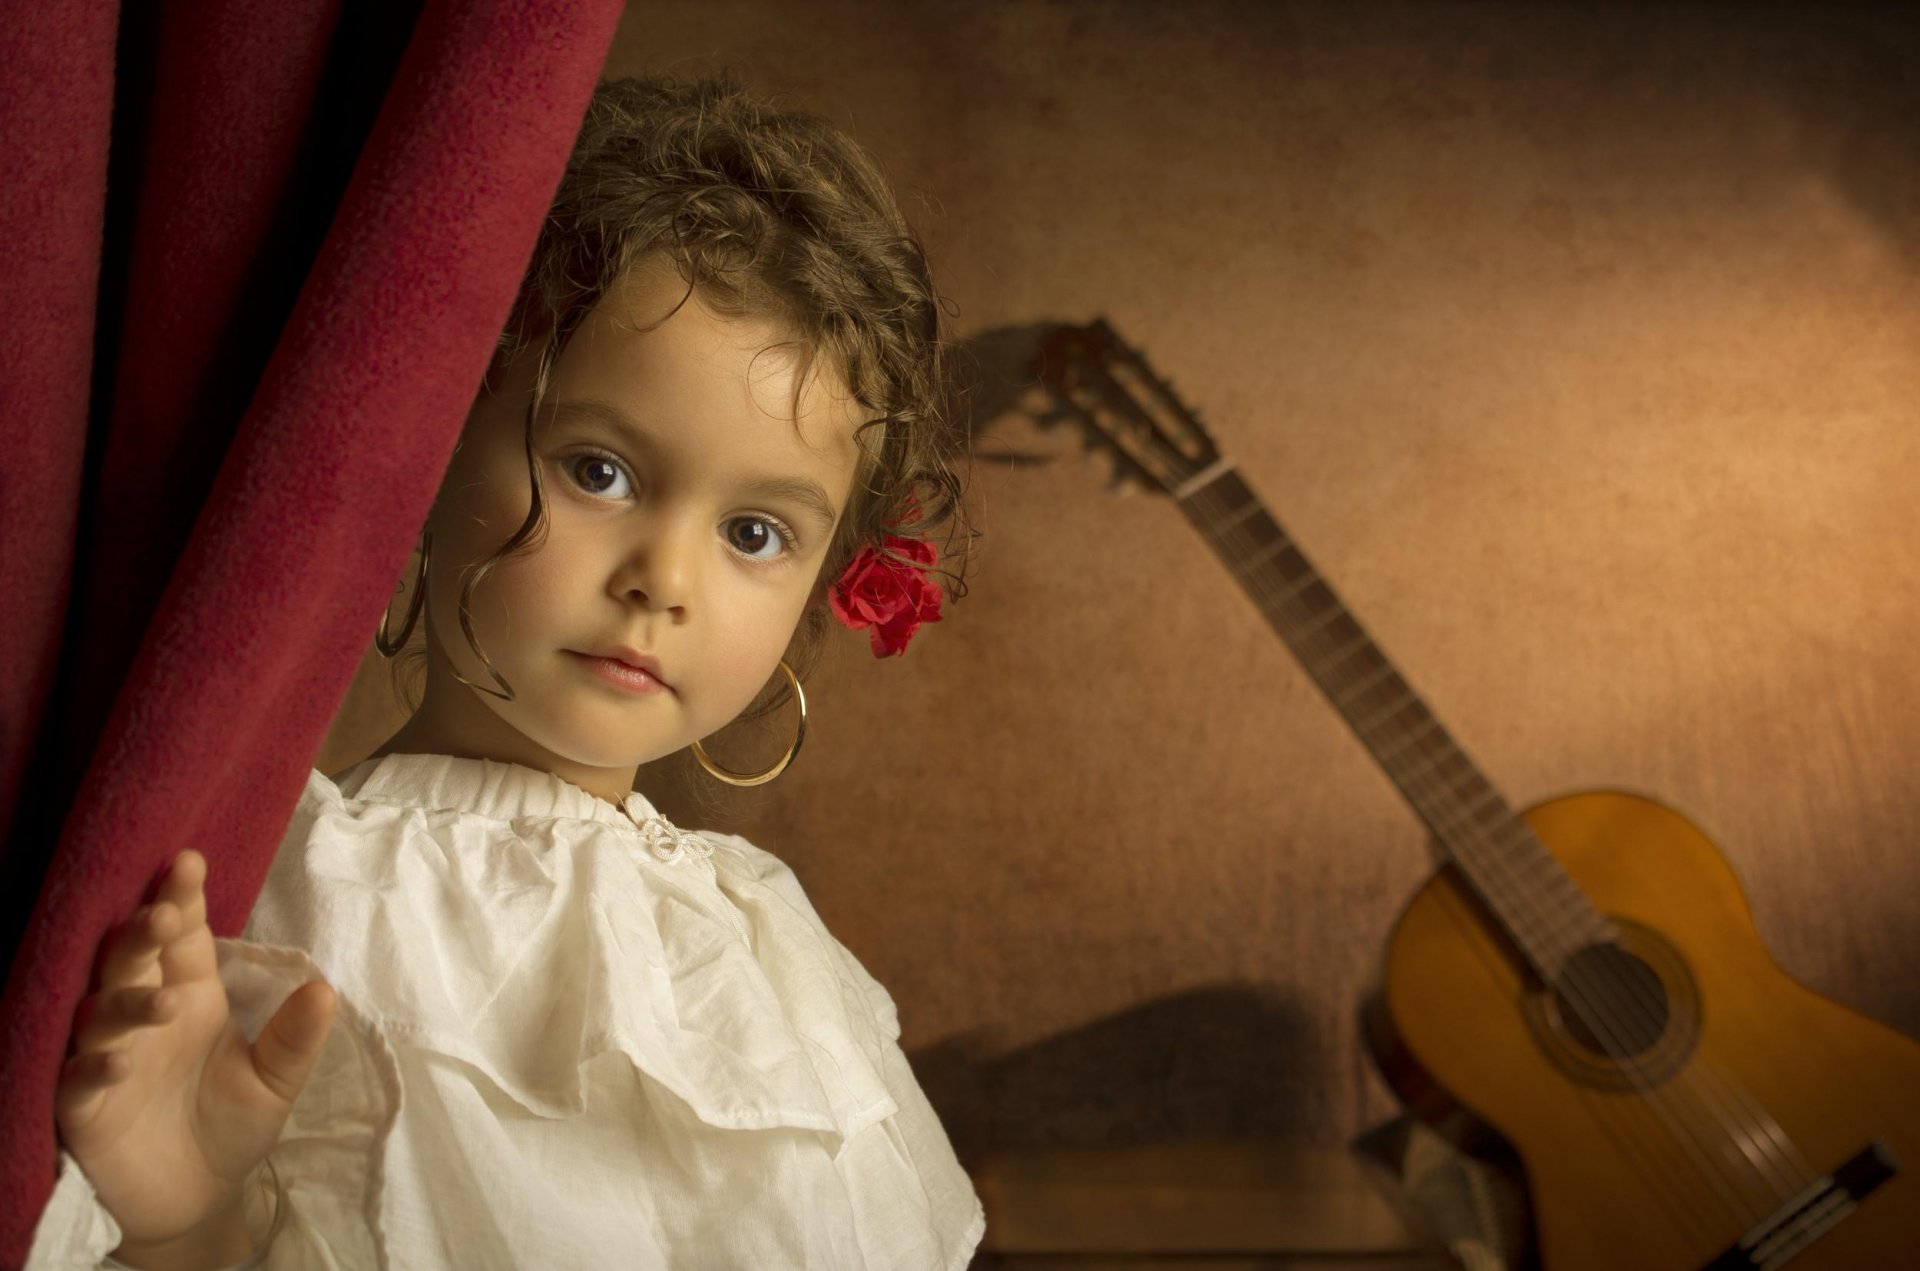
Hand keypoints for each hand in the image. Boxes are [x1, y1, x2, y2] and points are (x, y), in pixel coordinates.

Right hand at [54, 850, 335, 1267]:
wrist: (200, 1197)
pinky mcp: (83, 1108)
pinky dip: (96, 1068)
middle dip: (142, 934)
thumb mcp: (275, 1082)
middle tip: (162, 914)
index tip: (188, 860)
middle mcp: (144, 1016)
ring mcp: (109, 1059)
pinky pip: (77, 1080)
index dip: (181, 899)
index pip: (182, 937)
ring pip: (101, 1015)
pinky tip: (118, 1063)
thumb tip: (326, 989)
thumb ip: (296, 1039)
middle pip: (132, 962)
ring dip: (127, 1004)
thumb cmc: (232, 1124)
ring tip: (166, 1004)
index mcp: (190, 994)